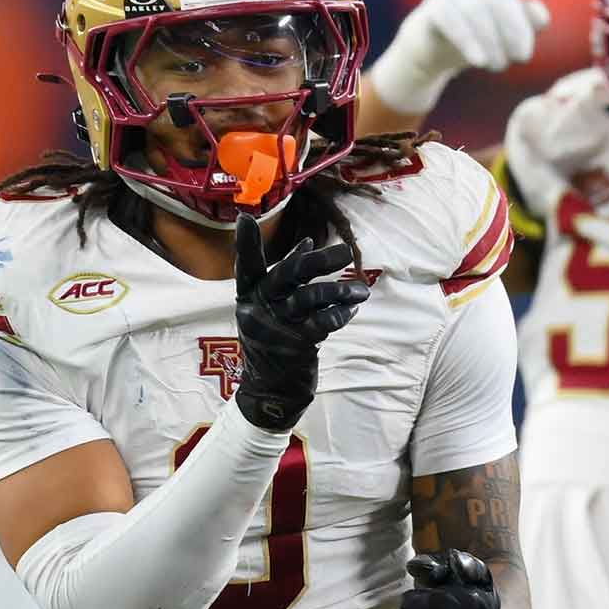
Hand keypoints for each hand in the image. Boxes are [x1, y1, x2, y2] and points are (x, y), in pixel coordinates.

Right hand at [232, 217, 370, 431]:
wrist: (271, 390)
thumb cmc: (274, 340)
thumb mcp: (270, 307)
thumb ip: (286, 275)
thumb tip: (307, 242)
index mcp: (249, 295)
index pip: (246, 266)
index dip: (246, 243)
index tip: (245, 217)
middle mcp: (257, 308)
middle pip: (288, 273)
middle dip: (320, 260)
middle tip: (346, 252)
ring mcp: (275, 327)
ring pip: (310, 298)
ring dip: (340, 291)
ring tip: (362, 291)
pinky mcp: (294, 345)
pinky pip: (323, 322)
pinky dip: (340, 313)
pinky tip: (352, 309)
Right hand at [368, 0, 551, 114]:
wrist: (429, 51)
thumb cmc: (474, 36)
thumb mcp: (505, 31)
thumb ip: (527, 22)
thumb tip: (541, 16)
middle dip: (516, 28)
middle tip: (523, 57)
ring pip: (476, 10)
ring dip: (493, 41)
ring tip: (499, 65)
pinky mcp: (431, 10)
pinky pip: (451, 21)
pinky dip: (468, 41)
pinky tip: (480, 61)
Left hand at [393, 549, 510, 608]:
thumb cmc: (446, 593)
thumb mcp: (439, 574)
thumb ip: (428, 565)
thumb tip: (413, 567)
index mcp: (482, 580)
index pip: (477, 569)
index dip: (466, 565)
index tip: (453, 562)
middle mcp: (490, 604)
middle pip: (465, 601)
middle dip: (431, 602)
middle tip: (404, 603)